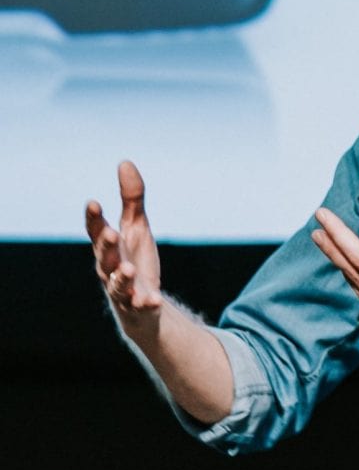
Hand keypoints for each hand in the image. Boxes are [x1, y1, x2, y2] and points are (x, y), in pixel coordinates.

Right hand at [86, 161, 163, 334]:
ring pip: (119, 284)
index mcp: (108, 248)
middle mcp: (110, 269)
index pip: (96, 231)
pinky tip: (152, 300)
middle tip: (111, 233)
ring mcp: (123, 290)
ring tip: (129, 270)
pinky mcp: (139, 306)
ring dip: (123, 278)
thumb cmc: (133, 260)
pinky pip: (141, 306)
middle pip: (105, 257)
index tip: (94, 203)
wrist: (142, 304)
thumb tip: (124, 162)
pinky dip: (146, 303)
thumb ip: (131, 199)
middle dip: (107, 246)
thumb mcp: (136, 227)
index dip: (94, 219)